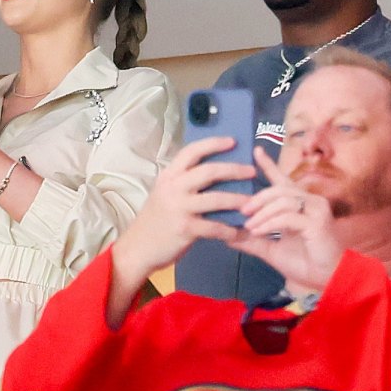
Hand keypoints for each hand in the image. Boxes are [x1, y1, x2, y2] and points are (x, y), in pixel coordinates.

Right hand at [111, 136, 255, 280]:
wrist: (138, 248)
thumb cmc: (156, 220)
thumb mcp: (165, 194)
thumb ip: (185, 183)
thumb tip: (218, 174)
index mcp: (169, 176)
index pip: (191, 152)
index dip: (213, 144)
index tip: (233, 141)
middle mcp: (173, 188)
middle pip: (209, 171)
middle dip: (234, 170)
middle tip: (252, 171)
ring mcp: (179, 208)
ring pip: (216, 199)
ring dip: (238, 200)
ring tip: (253, 202)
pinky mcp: (185, 228)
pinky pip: (214, 227)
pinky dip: (230, 229)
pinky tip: (239, 231)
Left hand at [231, 147, 342, 293]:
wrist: (325, 281)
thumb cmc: (302, 263)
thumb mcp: (270, 249)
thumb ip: (251, 240)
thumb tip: (225, 234)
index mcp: (298, 205)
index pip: (282, 180)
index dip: (269, 165)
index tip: (255, 150)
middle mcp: (309, 202)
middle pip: (278, 189)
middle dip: (257, 198)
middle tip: (242, 210)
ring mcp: (316, 210)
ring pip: (283, 200)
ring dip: (262, 213)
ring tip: (249, 225)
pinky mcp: (318, 221)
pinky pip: (288, 216)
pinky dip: (270, 223)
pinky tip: (259, 231)